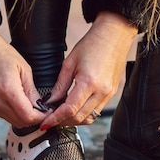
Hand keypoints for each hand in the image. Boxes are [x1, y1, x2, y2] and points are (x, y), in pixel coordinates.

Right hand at [0, 24, 44, 127]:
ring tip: (31, 106)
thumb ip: (32, 91)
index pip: (28, 116)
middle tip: (42, 110)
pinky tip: (19, 103)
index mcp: (8, 90)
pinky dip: (14, 113)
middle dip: (34, 119)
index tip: (47, 112)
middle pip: (21, 122)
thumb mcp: (24, 69)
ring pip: (12, 121)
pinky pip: (3, 115)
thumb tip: (40, 106)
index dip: (41, 117)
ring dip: (24, 117)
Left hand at [40, 12, 137, 128]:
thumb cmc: (92, 45)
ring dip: (73, 120)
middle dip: (62, 122)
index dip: (56, 119)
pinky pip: (96, 111)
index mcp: (89, 83)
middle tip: (50, 121)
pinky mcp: (111, 94)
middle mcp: (101, 92)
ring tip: (61, 116)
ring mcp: (108, 94)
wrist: (113, 36)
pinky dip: (84, 114)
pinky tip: (74, 109)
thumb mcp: (69, 63)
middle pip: (79, 118)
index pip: (70, 109)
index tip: (46, 122)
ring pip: (89, 118)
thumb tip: (50, 102)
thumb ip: (60, 86)